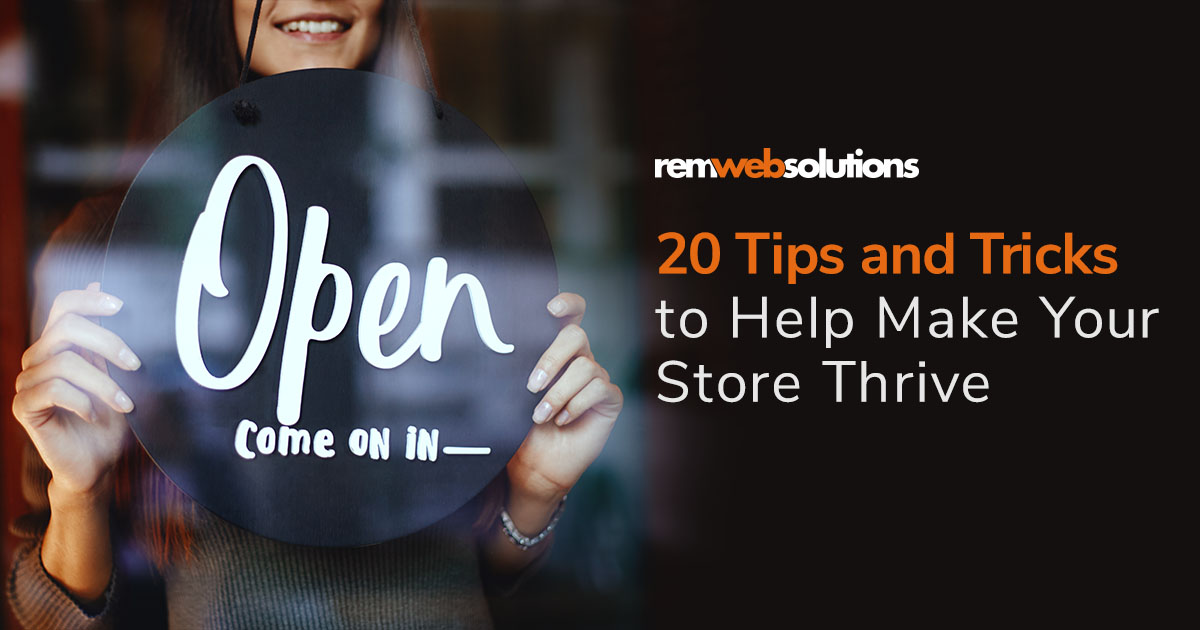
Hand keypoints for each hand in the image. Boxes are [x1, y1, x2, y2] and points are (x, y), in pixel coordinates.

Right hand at [12, 283, 140, 499]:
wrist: (98, 463)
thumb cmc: (110, 418)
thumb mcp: (117, 374)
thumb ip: (108, 340)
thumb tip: (100, 289)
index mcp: (60, 345)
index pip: (63, 306)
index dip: (89, 300)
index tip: (121, 307)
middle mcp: (39, 358)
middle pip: (66, 327)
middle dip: (107, 342)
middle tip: (136, 365)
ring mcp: (28, 381)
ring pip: (65, 362)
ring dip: (103, 383)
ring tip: (125, 404)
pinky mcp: (24, 406)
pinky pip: (53, 389)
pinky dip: (83, 400)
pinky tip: (95, 415)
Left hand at [506, 292, 622, 503]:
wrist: (535, 463)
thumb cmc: (520, 425)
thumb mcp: (511, 393)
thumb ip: (516, 368)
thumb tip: (499, 347)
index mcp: (556, 350)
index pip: (570, 314)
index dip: (567, 303)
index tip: (550, 308)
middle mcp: (579, 358)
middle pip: (576, 335)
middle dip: (552, 358)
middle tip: (532, 385)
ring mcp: (596, 377)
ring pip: (585, 367)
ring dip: (558, 394)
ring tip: (540, 415)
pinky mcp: (609, 399)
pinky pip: (599, 389)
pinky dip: (576, 405)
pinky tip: (562, 420)